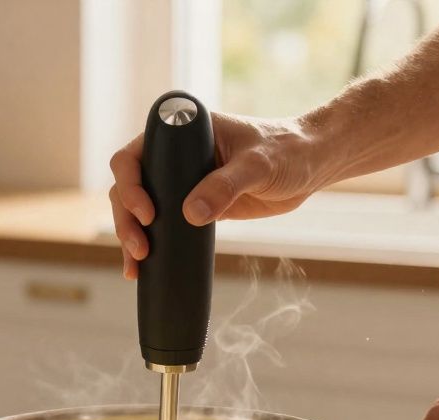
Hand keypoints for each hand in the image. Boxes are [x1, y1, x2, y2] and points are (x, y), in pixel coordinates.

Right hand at [108, 112, 319, 278]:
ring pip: (139, 208)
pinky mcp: (194, 204)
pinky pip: (163, 224)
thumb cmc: (288, 150)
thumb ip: (226, 186)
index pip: (135, 155)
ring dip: (132, 236)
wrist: (310, 165)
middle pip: (130, 186)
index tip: (147, 211)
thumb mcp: (258, 165)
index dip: (131, 184)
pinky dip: (152, 244)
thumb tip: (190, 214)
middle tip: (140, 249)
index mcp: (182, 132)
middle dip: (128, 219)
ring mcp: (181, 181)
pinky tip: (142, 267)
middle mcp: (175, 155)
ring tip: (136, 266)